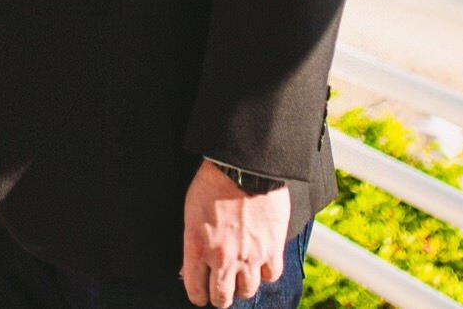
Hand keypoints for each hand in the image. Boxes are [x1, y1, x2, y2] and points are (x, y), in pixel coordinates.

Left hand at [180, 161, 289, 306]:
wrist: (244, 166)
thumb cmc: (213, 182)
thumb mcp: (191, 214)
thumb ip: (193, 244)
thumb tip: (190, 267)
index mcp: (198, 248)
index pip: (195, 290)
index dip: (198, 296)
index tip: (200, 295)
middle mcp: (222, 258)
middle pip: (222, 297)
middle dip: (220, 297)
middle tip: (222, 290)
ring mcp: (249, 256)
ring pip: (247, 291)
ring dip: (242, 286)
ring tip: (241, 277)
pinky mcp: (272, 249)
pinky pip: (271, 276)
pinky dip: (266, 273)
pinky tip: (261, 265)